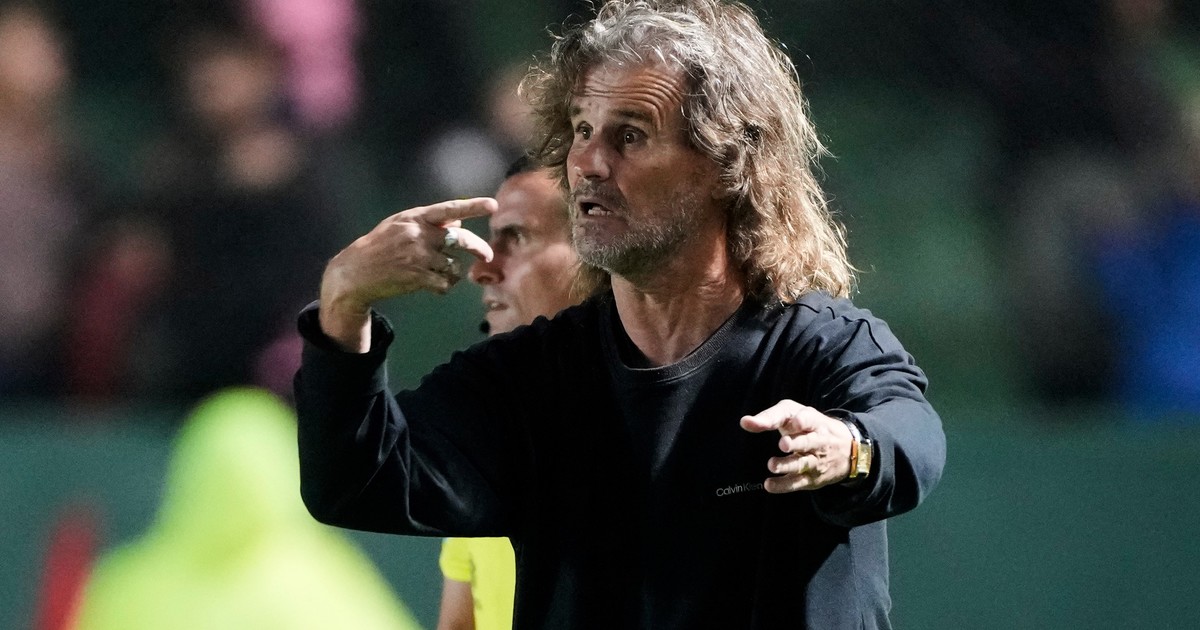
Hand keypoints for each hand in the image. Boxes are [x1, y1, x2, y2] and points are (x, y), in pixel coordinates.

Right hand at [319, 197, 496, 350]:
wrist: (355, 272)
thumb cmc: (380, 246)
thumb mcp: (400, 224)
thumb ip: (429, 222)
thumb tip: (458, 223)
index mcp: (415, 217)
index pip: (449, 209)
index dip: (473, 207)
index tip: (493, 205)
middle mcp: (419, 235)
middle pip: (461, 240)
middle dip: (479, 248)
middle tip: (486, 255)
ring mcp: (418, 257)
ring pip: (454, 265)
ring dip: (453, 271)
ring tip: (440, 272)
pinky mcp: (417, 278)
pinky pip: (445, 283)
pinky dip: (444, 285)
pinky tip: (434, 284)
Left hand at [739, 400, 852, 492]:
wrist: (848, 449)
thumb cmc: (809, 426)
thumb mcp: (794, 414)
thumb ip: (770, 417)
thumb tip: (744, 422)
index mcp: (813, 422)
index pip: (808, 419)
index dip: (801, 421)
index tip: (794, 422)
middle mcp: (818, 441)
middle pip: (808, 442)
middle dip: (796, 444)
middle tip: (783, 444)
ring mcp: (816, 461)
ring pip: (803, 464)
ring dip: (788, 466)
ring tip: (772, 464)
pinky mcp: (812, 478)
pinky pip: (797, 483)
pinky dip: (783, 485)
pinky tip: (769, 485)